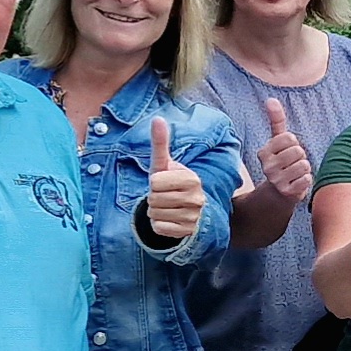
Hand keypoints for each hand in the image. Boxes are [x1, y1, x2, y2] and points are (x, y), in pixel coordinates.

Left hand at [142, 117, 205, 239]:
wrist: (186, 208)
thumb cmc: (170, 183)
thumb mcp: (164, 164)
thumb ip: (160, 143)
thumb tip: (157, 118)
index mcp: (192, 179)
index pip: (155, 183)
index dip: (153, 183)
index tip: (163, 183)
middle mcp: (197, 198)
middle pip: (154, 199)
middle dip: (153, 198)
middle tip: (163, 196)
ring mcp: (194, 217)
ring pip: (156, 214)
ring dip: (155, 212)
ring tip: (166, 207)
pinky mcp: (188, 232)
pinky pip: (160, 227)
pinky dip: (159, 224)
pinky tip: (168, 219)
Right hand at [256, 97, 312, 201]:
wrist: (279, 192)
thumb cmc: (282, 161)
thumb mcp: (277, 141)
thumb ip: (276, 120)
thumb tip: (271, 99)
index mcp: (264, 152)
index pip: (290, 138)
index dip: (294, 143)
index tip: (287, 150)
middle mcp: (267, 166)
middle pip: (298, 151)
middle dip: (301, 156)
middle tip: (293, 163)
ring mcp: (276, 181)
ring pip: (304, 165)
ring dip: (305, 168)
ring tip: (296, 172)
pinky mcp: (287, 193)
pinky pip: (307, 179)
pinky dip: (307, 180)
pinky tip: (298, 182)